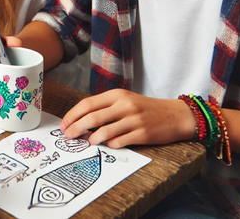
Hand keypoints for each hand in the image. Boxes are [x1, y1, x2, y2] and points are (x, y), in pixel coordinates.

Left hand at [60, 89, 195, 148]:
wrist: (175, 115)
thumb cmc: (146, 109)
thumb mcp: (125, 101)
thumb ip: (105, 108)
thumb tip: (81, 120)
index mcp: (117, 95)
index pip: (87, 104)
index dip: (72, 115)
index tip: (64, 125)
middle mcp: (124, 105)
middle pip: (92, 117)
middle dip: (75, 128)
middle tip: (67, 136)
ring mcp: (134, 120)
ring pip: (104, 131)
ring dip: (91, 139)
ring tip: (87, 142)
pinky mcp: (142, 134)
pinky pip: (119, 141)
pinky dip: (110, 145)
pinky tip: (108, 145)